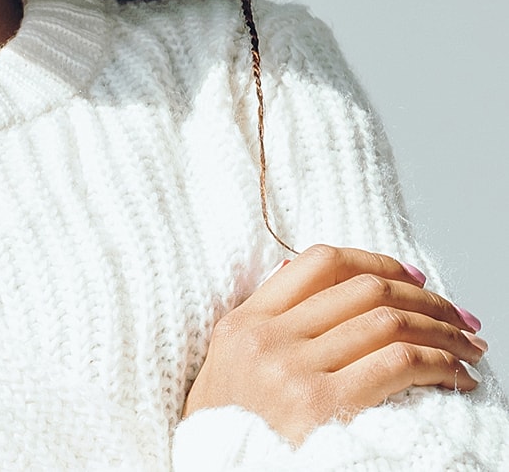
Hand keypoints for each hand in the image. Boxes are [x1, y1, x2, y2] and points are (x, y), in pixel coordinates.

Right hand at [181, 243, 486, 447]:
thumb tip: (313, 276)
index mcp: (244, 323)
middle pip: (363, 290)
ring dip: (441, 331)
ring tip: (468, 344)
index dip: (376, 261)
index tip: (412, 275)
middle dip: (423, 297)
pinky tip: (455, 375)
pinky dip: (437, 364)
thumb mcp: (228, 366)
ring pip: (387, 322)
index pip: (319, 264)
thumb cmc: (230, 434)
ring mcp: (291, 373)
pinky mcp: (321, 410)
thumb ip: (266, 322)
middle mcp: (267, 340)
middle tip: (456, 313)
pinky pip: (396, 365)